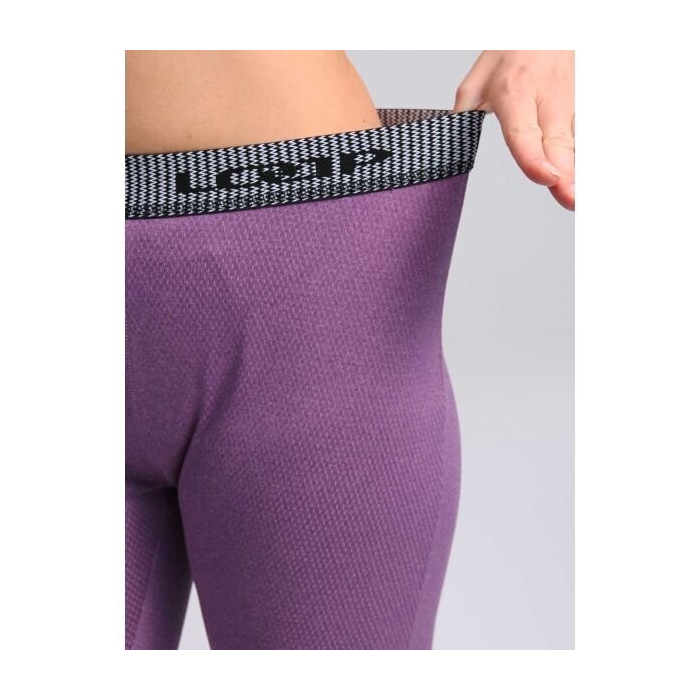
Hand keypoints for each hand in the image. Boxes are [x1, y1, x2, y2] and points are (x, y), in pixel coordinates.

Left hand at [455, 51, 574, 210]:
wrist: (547, 28)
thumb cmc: (513, 51)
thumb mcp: (478, 78)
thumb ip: (464, 113)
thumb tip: (448, 144)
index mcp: (515, 91)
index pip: (524, 131)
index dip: (534, 157)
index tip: (546, 178)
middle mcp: (546, 99)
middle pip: (558, 143)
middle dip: (566, 175)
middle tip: (570, 200)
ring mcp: (568, 104)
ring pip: (576, 143)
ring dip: (579, 174)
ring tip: (578, 199)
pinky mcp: (581, 108)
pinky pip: (583, 139)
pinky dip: (584, 163)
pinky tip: (584, 184)